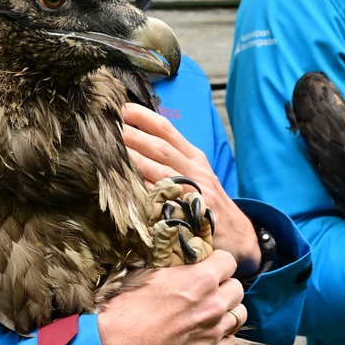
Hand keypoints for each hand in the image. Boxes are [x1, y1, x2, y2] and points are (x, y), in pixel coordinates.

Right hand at [97, 250, 246, 344]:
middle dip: (225, 287)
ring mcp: (214, 333)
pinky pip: (230, 342)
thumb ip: (177, 270)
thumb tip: (185, 264)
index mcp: (200, 280)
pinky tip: (205, 337)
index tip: (210, 267)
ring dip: (227, 313)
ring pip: (239, 316)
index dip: (218, 263)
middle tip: (209, 293)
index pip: (229, 261)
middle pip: (237, 288)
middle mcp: (213, 305)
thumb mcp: (149, 275)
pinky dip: (222, 338)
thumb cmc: (126, 309)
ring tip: (210, 316)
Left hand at [121, 103, 261, 275]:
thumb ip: (173, 159)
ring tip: (109, 151)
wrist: (238, 236)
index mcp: (194, 157)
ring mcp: (193, 192)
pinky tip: (125, 185)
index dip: (144, 117)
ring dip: (133, 160)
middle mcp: (195, 171)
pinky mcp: (189, 214)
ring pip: (160, 170)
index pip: (167, 130)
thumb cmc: (209, 203)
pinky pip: (162, 200)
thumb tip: (137, 141)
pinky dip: (144, 191)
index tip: (121, 108)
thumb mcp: (197, 175)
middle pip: (161, 148)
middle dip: (134, 136)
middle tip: (107, 128)